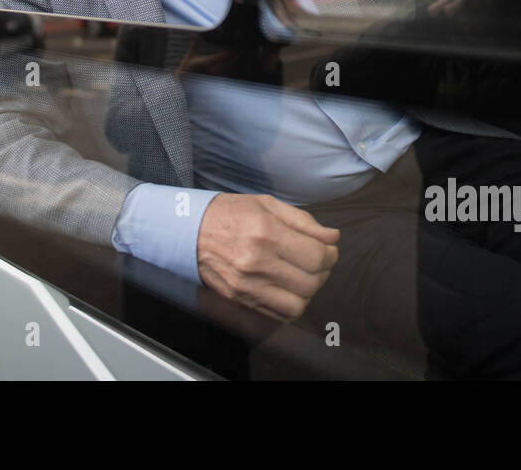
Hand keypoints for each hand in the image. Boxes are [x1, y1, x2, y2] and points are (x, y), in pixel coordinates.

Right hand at [197, 193, 338, 320]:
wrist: (187, 231)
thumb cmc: (229, 214)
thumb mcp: (267, 205)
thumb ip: (304, 221)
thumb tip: (333, 238)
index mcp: (266, 233)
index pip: (317, 257)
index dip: (330, 254)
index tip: (327, 249)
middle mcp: (256, 263)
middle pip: (311, 283)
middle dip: (322, 272)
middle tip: (316, 261)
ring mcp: (246, 286)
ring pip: (297, 306)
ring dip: (307, 292)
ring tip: (301, 276)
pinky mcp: (239, 300)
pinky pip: (277, 316)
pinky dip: (289, 305)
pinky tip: (286, 288)